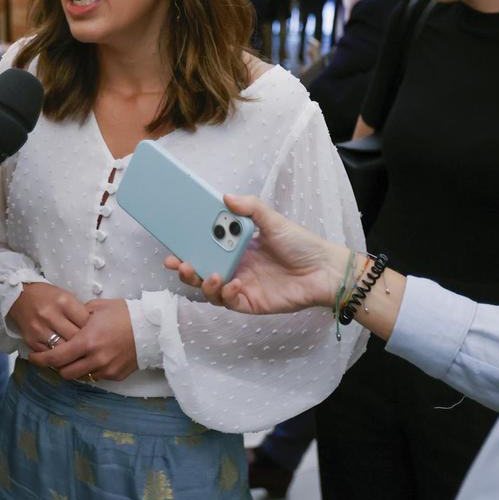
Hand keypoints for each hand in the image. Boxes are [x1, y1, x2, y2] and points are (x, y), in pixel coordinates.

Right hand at [6, 282, 90, 354]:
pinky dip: (59, 358)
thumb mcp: (67, 297)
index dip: (93, 330)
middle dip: (85, 344)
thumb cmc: (47, 296)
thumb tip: (94, 330)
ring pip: (63, 350)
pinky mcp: (32, 341)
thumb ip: (79, 312)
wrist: (20, 297)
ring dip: (72, 355)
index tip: (96, 333)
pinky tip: (65, 357)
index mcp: (64, 302)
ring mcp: (40, 330)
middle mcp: (51, 316)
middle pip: (75, 338)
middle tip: (90, 347)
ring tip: (79, 355)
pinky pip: (50, 355)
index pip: (85, 322)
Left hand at [28, 298, 137, 381]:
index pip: (56, 357)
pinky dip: (90, 370)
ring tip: (74, 358)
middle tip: (55, 357)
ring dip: (73, 369)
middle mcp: (95, 359)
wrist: (152, 328)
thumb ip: (78, 315)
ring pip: (80, 377)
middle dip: (56, 366)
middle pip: (65, 372)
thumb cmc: (125, 313)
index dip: (41, 360)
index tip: (33, 358)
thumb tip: (66, 320)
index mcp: (87, 341)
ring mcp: (106, 369)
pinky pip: (96, 377)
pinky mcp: (116, 375)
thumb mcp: (98, 307)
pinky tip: (93, 358)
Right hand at [163, 194, 346, 314]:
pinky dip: (226, 294)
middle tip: (178, 263)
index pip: (204, 248)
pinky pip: (229, 302)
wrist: (325, 271)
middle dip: (185, 269)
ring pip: (210, 289)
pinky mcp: (250, 302)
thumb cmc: (301, 244)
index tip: (173, 245)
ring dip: (203, 283)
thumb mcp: (274, 221)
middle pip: (200, 270)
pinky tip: (235, 284)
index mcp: (236, 247)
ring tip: (209, 274)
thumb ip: (251, 209)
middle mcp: (234, 267)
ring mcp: (241, 286)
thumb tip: (226, 196)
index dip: (187, 248)